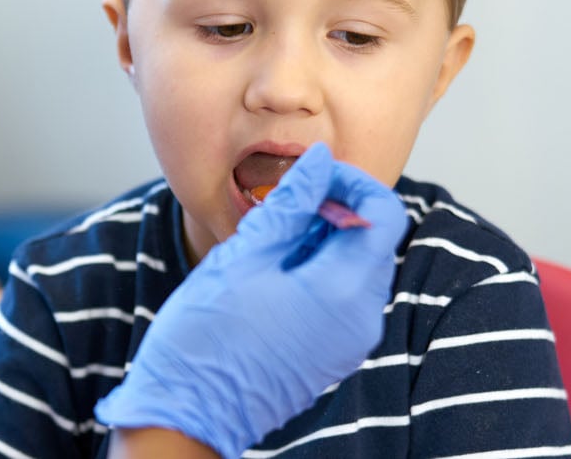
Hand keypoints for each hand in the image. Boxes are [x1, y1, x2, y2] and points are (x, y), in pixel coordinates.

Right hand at [94, 143, 406, 457]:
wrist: (187, 410)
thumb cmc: (205, 335)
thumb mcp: (246, 254)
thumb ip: (291, 203)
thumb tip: (319, 161)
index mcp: (344, 292)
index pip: (383, 214)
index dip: (352, 182)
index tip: (311, 173)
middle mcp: (361, 320)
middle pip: (372, 240)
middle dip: (335, 210)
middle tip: (281, 202)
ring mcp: (350, 343)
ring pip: (356, 268)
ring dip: (323, 240)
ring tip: (269, 238)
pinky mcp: (333, 354)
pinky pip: (343, 298)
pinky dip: (318, 271)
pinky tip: (272, 270)